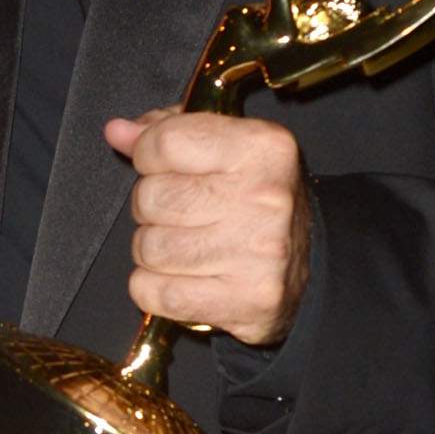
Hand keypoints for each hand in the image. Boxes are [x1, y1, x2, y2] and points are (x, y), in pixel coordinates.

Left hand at [105, 109, 309, 345]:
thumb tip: (118, 132)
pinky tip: (183, 276)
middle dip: (151, 205)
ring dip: (154, 249)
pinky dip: (155, 288)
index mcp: (262, 148)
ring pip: (149, 248)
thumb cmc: (260, 201)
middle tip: (180, 211)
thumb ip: (170, 131)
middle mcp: (262, 198)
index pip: (165, 142)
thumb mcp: (229, 147)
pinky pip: (155, 293)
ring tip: (185, 244)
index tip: (159, 164)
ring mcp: (255, 254)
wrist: (316, 265)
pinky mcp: (244, 302)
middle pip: (151, 197)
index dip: (147, 154)